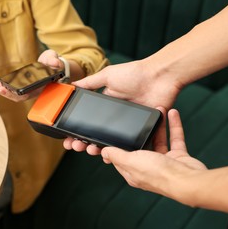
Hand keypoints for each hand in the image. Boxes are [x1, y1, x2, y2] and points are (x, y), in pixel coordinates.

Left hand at [0, 49, 64, 101]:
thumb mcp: (56, 61)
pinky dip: (6, 86)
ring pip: (16, 94)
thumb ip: (55, 61)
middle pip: (20, 97)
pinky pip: (14, 88)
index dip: (19, 95)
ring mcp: (29, 88)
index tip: (12, 92)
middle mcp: (34, 90)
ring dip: (6, 91)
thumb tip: (55, 62)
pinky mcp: (24, 84)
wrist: (54, 65)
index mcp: (41, 87)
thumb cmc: (55, 65)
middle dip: (9, 94)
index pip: (29, 94)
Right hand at [64, 61, 181, 151]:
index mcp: (107, 105)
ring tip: (89, 150)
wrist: (160, 78)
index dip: (77, 129)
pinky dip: (119, 152)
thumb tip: (72, 85)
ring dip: (97, 147)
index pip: (88, 120)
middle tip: (74, 146)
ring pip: (110, 142)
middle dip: (83, 141)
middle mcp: (115, 117)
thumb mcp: (108, 76)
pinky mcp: (140, 130)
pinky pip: (128, 144)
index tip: (67, 136)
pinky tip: (108, 154)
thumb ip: (90, 82)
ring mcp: (127, 125)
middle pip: (96, 134)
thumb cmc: (135, 74)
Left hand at [100, 108, 206, 195]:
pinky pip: (174, 138)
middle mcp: (148, 167)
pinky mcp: (178, 157)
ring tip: (156, 109)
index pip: (121, 157)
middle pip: (141, 145)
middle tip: (138, 115)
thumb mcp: (131, 162)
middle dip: (140, 130)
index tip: (114, 131)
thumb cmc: (159, 174)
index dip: (117, 145)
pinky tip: (172, 113)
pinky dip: (174, 126)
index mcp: (133, 171)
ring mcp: (164, 162)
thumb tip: (104, 153)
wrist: (189, 181)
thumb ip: (117, 156)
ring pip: (158, 139)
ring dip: (157, 125)